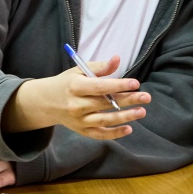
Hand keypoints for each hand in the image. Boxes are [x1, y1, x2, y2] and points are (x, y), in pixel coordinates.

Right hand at [6, 55, 149, 138]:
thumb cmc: (67, 83)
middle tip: (146, 97)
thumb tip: (117, 60)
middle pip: (105, 103)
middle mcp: (76, 105)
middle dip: (128, 100)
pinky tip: (129, 129)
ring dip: (125, 117)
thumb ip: (100, 67)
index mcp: (75, 87)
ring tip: (141, 112)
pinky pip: (100, 134)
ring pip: (105, 120)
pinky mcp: (81, 130)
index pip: (100, 87)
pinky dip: (114, 134)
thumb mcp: (79, 71)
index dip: (119, 85)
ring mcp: (79, 120)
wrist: (46, 102)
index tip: (135, 83)